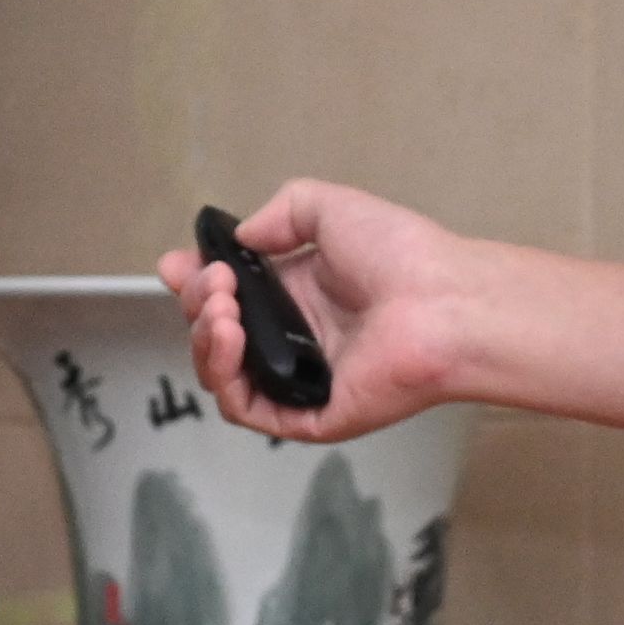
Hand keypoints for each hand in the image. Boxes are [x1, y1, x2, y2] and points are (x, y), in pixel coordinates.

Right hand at [156, 177, 479, 440]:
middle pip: (219, 336)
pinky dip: (225, 378)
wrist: (444, 300)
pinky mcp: (311, 415)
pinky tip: (228, 338)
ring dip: (206, 339)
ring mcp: (303, 380)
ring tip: (221, 308)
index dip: (198, 283)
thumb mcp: (330, 209)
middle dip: (199, 305)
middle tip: (215, 282)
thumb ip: (279, 215)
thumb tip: (241, 239)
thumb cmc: (402, 254)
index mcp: (301, 295)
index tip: (179, 264)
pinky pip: (250, 411)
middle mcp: (298, 339)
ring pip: (226, 376)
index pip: (231, 298)